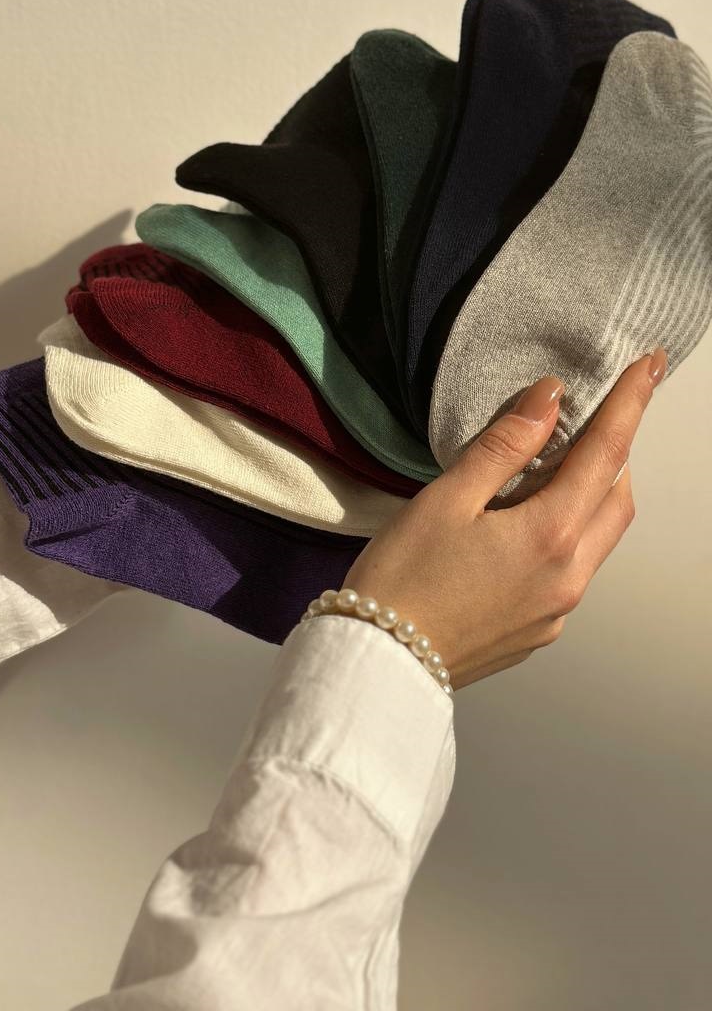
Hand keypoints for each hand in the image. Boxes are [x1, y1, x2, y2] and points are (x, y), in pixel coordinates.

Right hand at [343, 347, 666, 690]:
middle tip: (595, 415)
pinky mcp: (539, 630)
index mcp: (549, 536)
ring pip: (600, 538)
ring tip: (555, 466)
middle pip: (618, 498)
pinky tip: (526, 525)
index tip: (649, 365)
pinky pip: (574, 571)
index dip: (631, 404)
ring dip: (594, 495)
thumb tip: (550, 398)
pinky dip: (569, 534)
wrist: (380, 664)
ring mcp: (558, 610)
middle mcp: (568, 576)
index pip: (608, 453)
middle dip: (617, 451)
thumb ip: (504, 446)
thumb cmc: (402, 579)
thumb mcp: (446, 498)